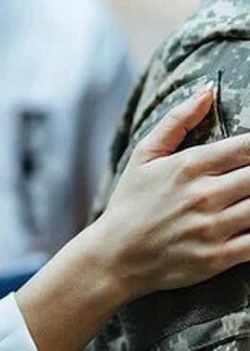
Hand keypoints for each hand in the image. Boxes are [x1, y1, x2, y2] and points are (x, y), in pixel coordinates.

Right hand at [99, 88, 249, 298]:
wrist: (115, 255)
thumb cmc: (130, 202)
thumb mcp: (143, 156)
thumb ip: (176, 121)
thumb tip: (207, 92)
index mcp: (187, 166)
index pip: (247, 147)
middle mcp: (203, 195)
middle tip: (249, 177)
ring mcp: (212, 228)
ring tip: (248, 195)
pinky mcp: (217, 258)